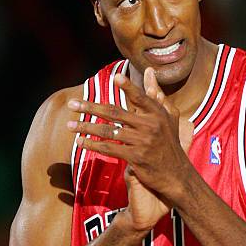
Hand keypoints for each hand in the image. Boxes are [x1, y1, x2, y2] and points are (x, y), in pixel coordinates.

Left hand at [67, 68, 193, 229]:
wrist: (176, 175)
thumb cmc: (170, 142)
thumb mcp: (169, 117)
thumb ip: (157, 95)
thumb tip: (150, 71)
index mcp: (157, 114)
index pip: (140, 97)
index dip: (128, 87)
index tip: (114, 78)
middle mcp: (151, 126)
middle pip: (115, 113)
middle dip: (90, 108)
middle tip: (72, 104)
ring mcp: (143, 142)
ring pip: (108, 131)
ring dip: (86, 128)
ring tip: (70, 125)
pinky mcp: (136, 157)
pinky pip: (110, 149)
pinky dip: (93, 145)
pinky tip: (81, 142)